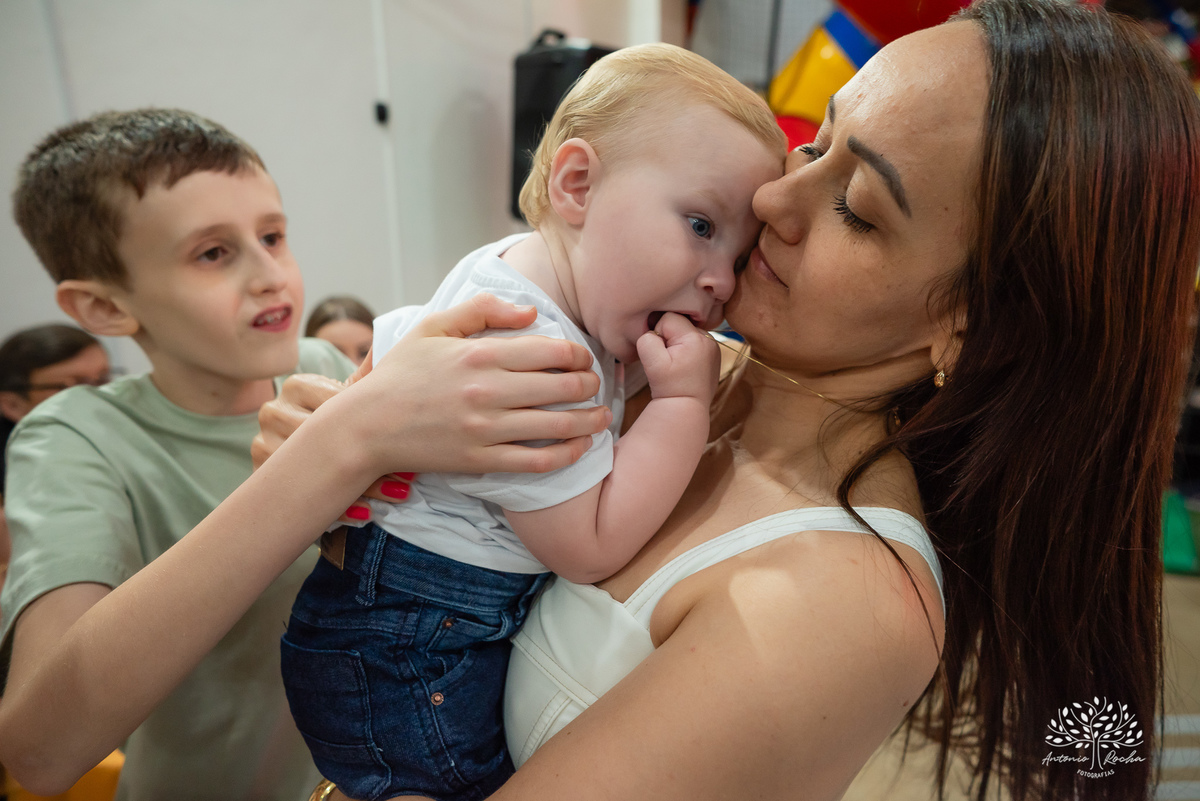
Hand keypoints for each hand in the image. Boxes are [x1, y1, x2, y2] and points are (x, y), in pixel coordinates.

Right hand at [256, 294, 611, 516]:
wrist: (367, 426)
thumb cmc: (401, 373)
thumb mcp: (433, 326)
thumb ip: (482, 310)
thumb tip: (532, 312)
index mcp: (480, 353)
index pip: (552, 351)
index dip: (580, 354)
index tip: (584, 357)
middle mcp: (488, 390)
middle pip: (564, 386)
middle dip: (591, 384)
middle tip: (598, 385)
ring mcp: (486, 429)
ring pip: (558, 425)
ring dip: (590, 420)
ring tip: (603, 417)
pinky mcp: (481, 460)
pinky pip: (537, 460)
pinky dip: (567, 454)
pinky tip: (580, 446)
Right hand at [636, 312, 720, 402]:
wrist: (686, 407)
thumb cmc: (669, 387)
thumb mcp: (652, 363)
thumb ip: (647, 339)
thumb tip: (653, 331)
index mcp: (695, 338)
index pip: (668, 318)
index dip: (659, 334)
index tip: (662, 355)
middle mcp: (708, 338)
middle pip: (679, 323)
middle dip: (669, 337)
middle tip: (670, 360)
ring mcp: (713, 346)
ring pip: (686, 331)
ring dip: (678, 343)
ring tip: (678, 364)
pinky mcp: (713, 353)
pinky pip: (694, 340)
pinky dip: (687, 349)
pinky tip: (685, 365)